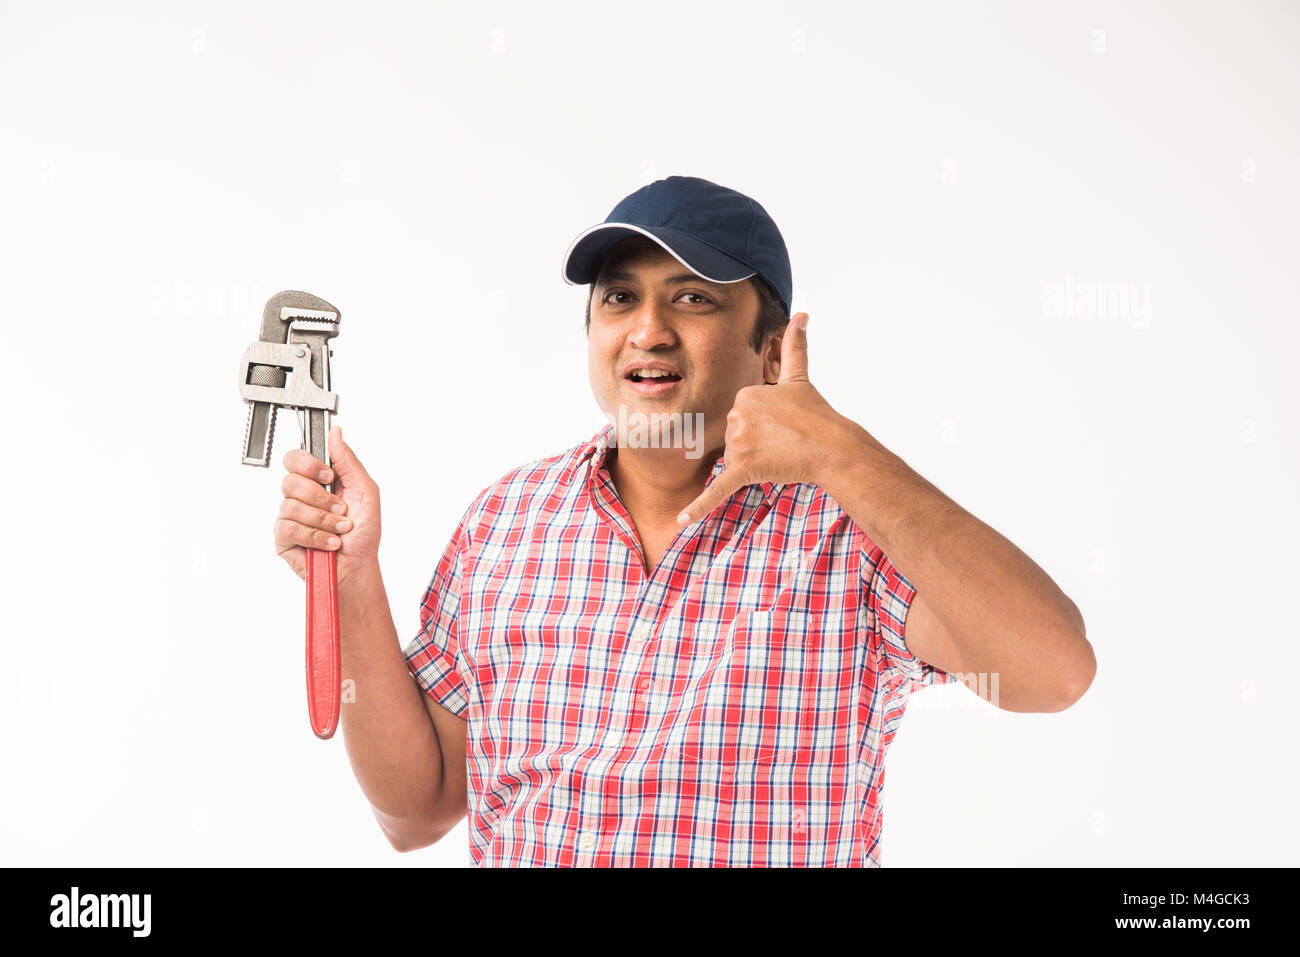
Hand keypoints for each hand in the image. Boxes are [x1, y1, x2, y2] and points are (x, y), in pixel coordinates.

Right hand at [274, 425, 381, 587]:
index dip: (308, 464)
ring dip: (324, 520)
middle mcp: (300, 496)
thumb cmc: (363, 532)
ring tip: (340, 529)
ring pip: (291, 505)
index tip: (329, 476)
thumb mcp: (365, 491)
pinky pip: (290, 527)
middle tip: (341, 509)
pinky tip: (330, 543)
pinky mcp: (282, 538)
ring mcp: (289, 517)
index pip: (295, 458)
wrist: (359, 565)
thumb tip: (336, 432)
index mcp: (317, 481)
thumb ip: (348, 461)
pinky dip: (316, 536)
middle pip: (290, 480)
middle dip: (321, 497)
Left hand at [676, 313, 859, 525]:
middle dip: (755, 446)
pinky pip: (716, 490)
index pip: (740, 416)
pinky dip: (699, 507)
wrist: (833, 448)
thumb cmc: (817, 416)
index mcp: (745, 394)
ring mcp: (740, 443)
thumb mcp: (800, 377)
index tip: (780, 425)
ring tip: (780, 457)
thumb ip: (794, 345)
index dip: (760, 426)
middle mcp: (738, 415)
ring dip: (754, 464)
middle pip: (734, 438)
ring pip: (734, 460)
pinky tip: (681, 521)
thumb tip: (801, 315)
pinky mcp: (743, 470)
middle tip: (783, 443)